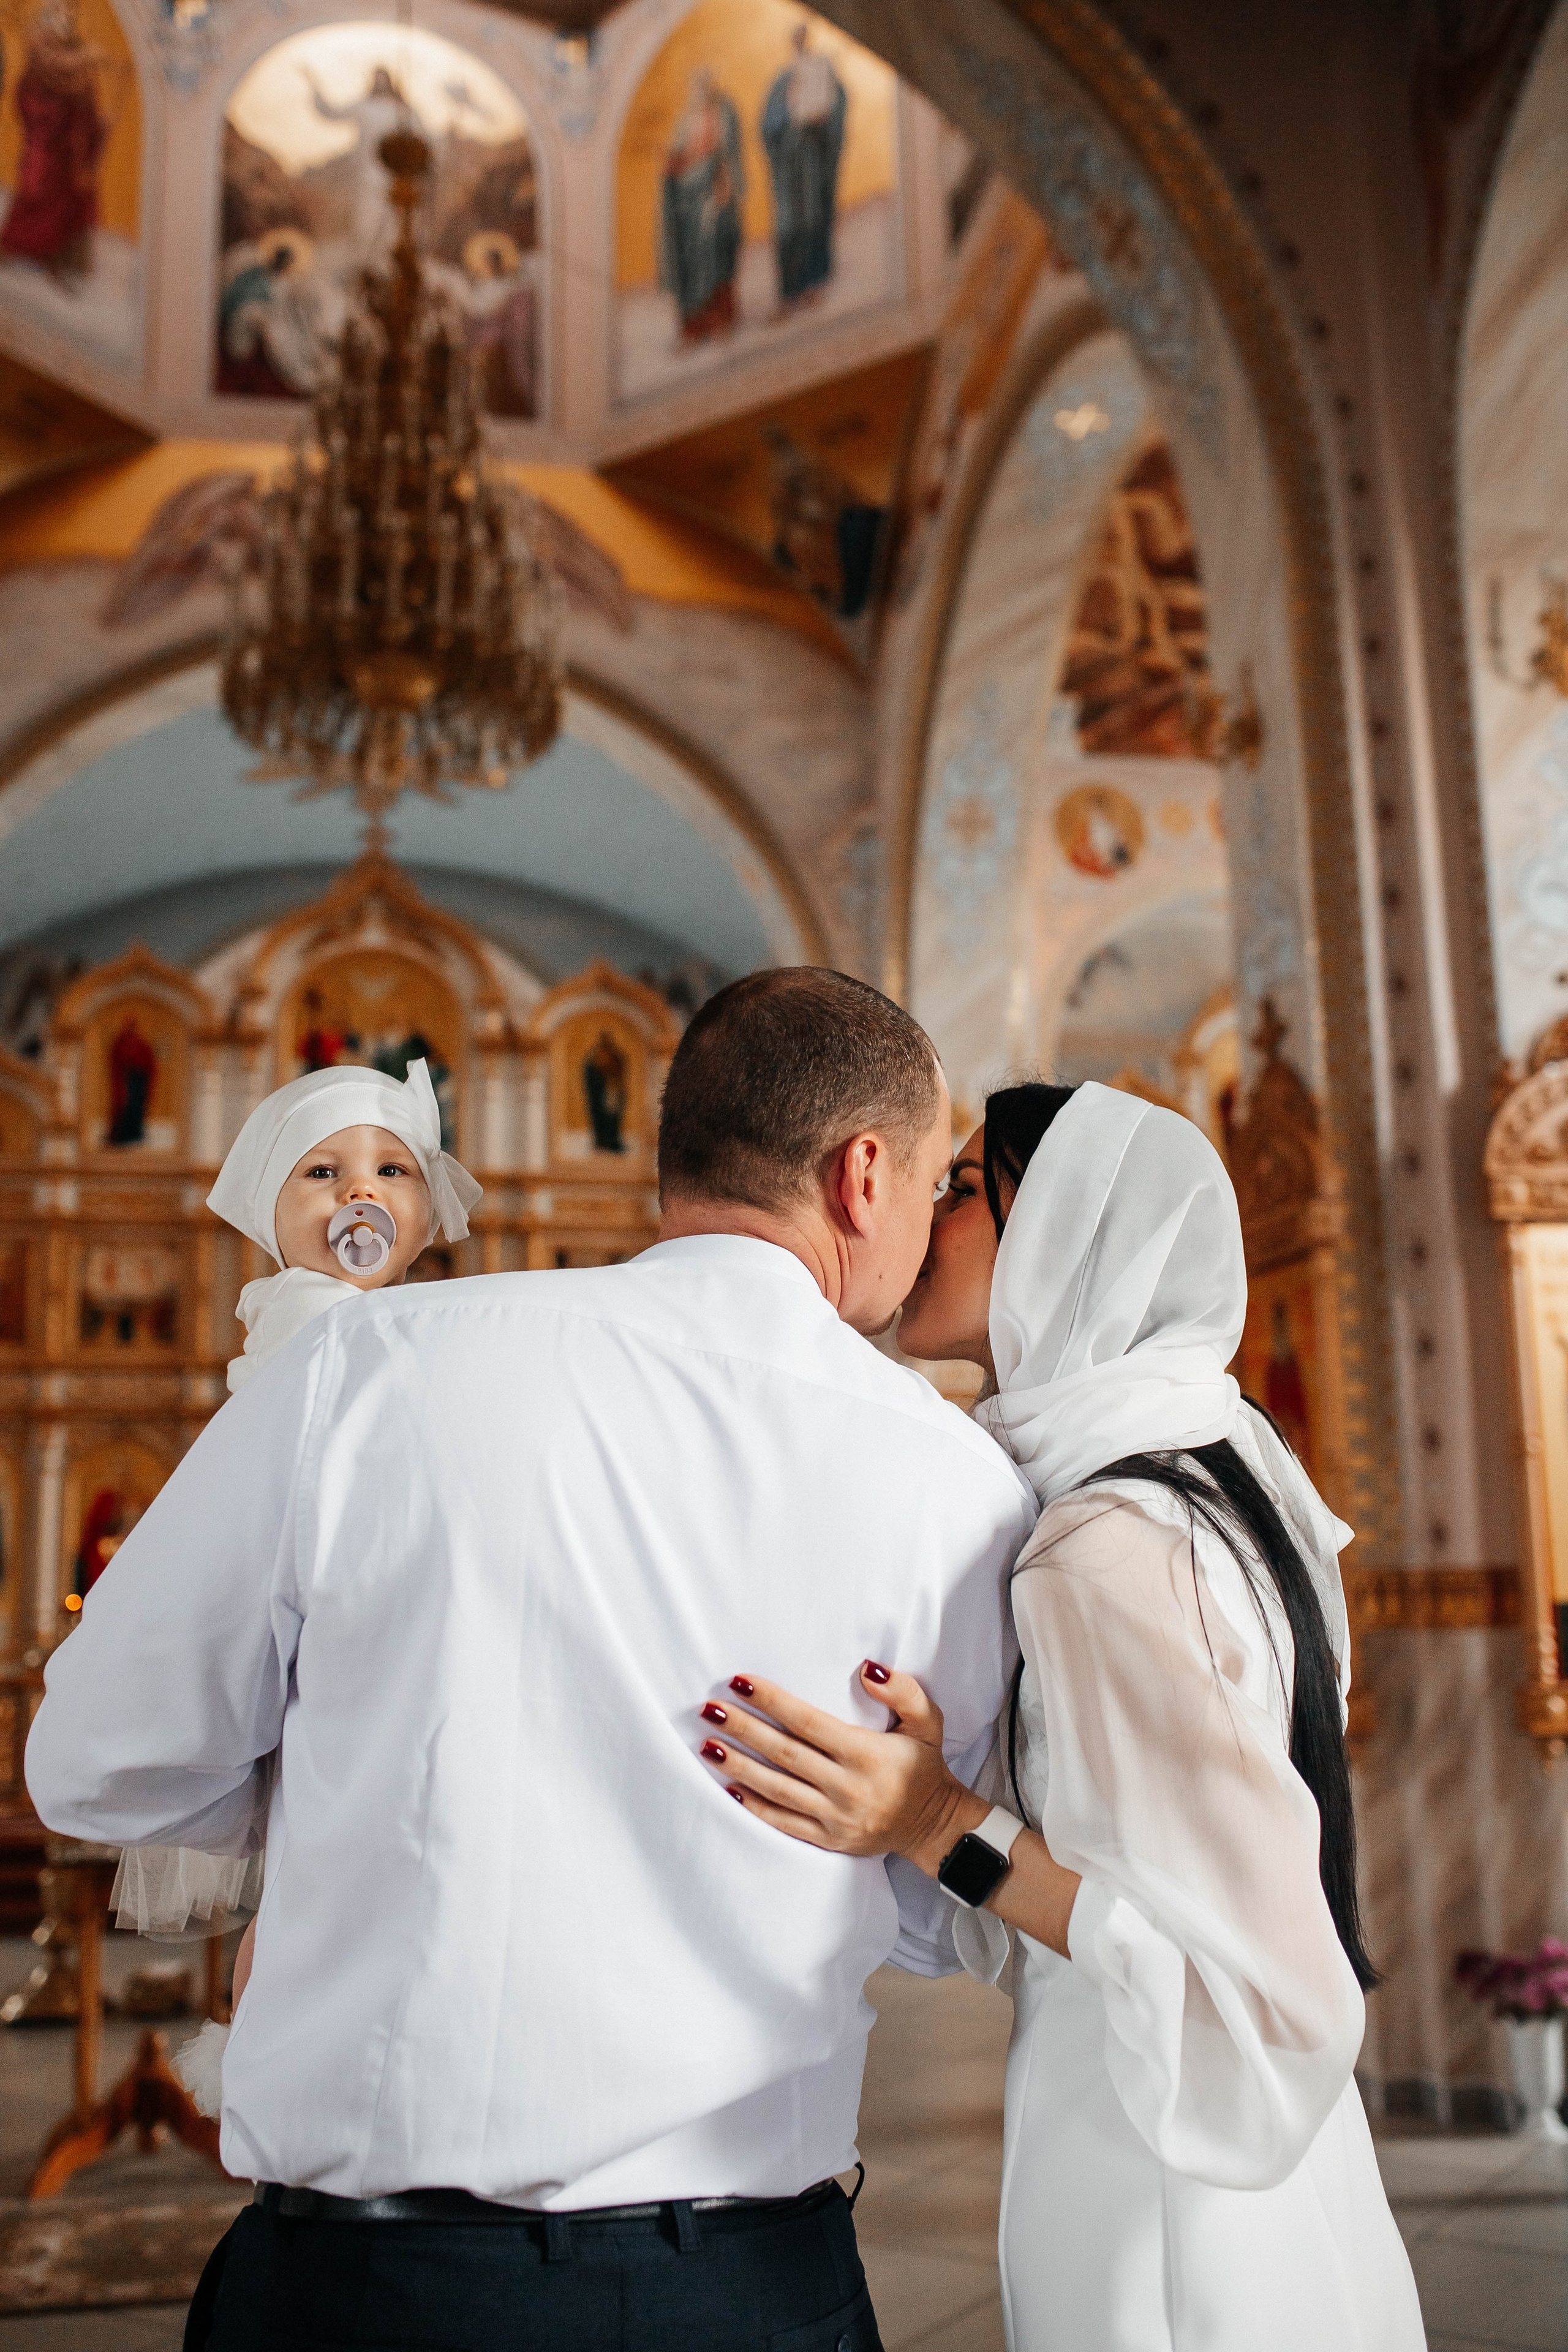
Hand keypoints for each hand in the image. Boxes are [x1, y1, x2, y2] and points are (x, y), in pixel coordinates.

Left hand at [698, 1665, 987, 1872]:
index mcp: (866, 1753)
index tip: (740, 1682)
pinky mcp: (829, 1840)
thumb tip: (867, 1669)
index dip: (771, 1701)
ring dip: (739, 1766)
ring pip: (777, 1789)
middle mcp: (847, 1786)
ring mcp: (836, 1817)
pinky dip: (755, 1806)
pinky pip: (784, 1823)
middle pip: (784, 1753)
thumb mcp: (928, 1722)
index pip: (807, 1722)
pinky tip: (730, 1788)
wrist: (935, 1826)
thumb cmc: (924, 1766)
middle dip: (743, 1729)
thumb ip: (903, 1691)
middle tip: (709, 1709)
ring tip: (707, 1745)